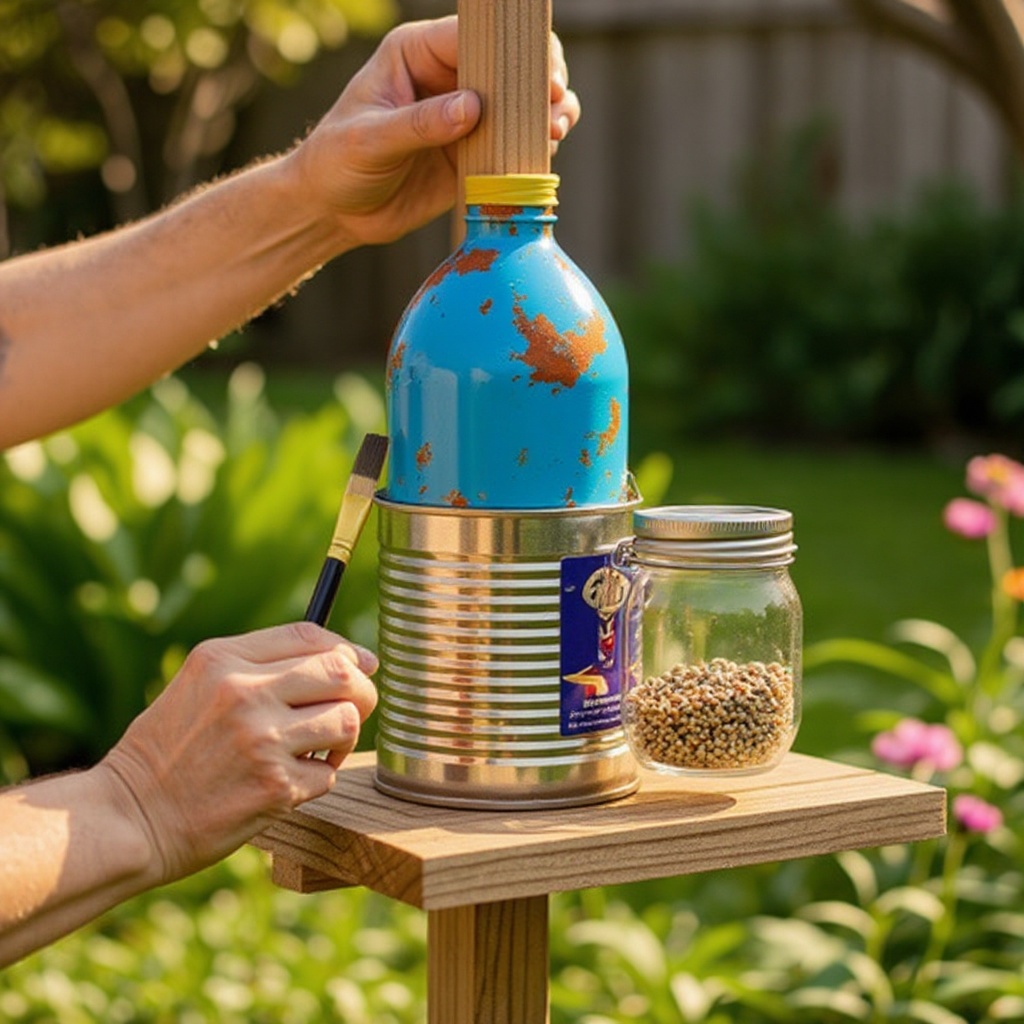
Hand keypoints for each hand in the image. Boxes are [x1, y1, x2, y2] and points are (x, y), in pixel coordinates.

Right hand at [99, 623, 377, 884]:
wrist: (129, 818)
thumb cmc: (169, 750)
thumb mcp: (198, 685)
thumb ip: (259, 665)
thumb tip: (348, 659)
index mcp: (223, 659)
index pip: (309, 635)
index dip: (347, 648)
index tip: (364, 664)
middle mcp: (245, 693)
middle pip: (342, 672)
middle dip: (361, 691)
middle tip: (353, 709)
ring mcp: (262, 740)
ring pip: (346, 721)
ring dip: (343, 739)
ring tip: (318, 751)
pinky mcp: (274, 787)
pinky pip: (328, 774)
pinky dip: (317, 780)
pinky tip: (287, 783)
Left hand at [285, 15, 581, 248]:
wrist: (335, 211)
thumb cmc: (338, 163)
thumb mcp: (369, 142)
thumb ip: (419, 124)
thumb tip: (472, 108)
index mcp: (418, 54)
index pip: (475, 37)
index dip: (513, 52)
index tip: (541, 78)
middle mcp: (447, 78)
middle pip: (510, 64)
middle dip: (542, 80)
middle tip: (556, 106)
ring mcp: (465, 117)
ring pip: (522, 103)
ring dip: (547, 114)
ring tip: (555, 133)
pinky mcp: (474, 154)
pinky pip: (515, 144)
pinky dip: (535, 148)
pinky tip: (543, 156)